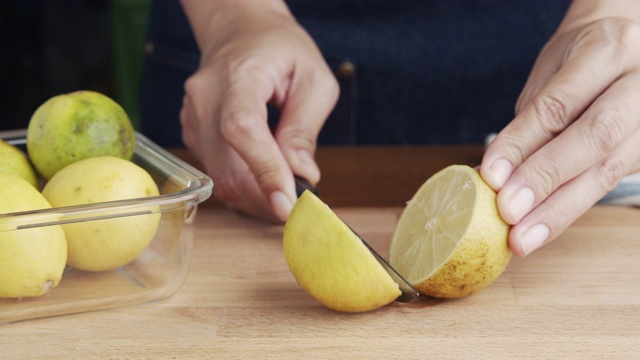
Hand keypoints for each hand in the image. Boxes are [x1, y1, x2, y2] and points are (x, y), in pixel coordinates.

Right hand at [180, 0, 338, 221]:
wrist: (241, 33)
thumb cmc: (282, 51)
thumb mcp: (314, 80)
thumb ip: (305, 128)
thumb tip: (301, 176)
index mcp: (239, 75)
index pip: (242, 129)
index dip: (263, 170)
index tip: (288, 204)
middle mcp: (205, 97)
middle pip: (226, 165)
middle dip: (266, 199)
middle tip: (300, 211)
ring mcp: (193, 117)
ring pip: (220, 178)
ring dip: (256, 198)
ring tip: (286, 194)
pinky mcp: (193, 133)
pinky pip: (216, 173)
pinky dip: (244, 187)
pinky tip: (265, 180)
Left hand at [481, 16, 639, 255]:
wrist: (630, 46)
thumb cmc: (581, 58)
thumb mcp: (551, 73)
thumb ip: (531, 121)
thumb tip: (497, 175)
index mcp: (609, 49)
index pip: (559, 105)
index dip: (522, 144)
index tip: (492, 176)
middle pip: (596, 137)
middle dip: (546, 179)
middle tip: (508, 212)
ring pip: (609, 168)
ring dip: (559, 208)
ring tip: (523, 236)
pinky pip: (611, 181)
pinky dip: (572, 205)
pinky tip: (545, 225)